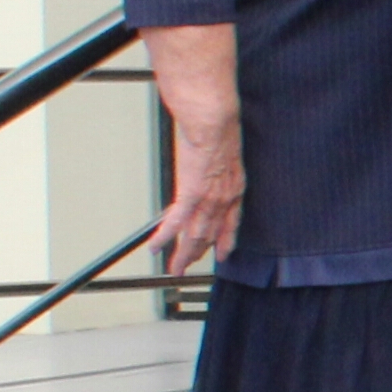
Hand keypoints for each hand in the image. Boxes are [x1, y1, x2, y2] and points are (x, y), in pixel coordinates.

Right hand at [148, 119, 243, 275]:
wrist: (214, 123)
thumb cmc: (220, 130)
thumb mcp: (227, 155)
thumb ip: (220, 169)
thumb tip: (208, 171)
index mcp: (235, 189)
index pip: (231, 223)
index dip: (225, 241)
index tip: (223, 254)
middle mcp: (225, 199)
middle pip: (211, 234)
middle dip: (199, 254)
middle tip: (189, 267)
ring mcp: (209, 200)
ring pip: (195, 235)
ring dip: (183, 255)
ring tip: (175, 268)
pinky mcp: (191, 195)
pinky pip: (175, 223)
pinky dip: (164, 237)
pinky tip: (156, 248)